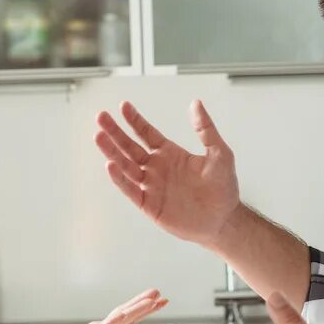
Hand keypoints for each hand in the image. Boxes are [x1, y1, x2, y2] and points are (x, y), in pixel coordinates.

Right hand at [94, 100, 239, 246]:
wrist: (224, 220)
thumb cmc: (224, 187)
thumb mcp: (220, 153)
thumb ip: (206, 129)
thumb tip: (196, 103)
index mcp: (169, 153)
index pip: (146, 133)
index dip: (134, 120)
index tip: (123, 106)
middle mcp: (156, 168)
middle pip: (129, 147)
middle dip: (115, 132)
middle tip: (101, 117)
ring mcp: (151, 186)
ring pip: (125, 166)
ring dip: (112, 152)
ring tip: (99, 136)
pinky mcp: (149, 205)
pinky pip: (131, 190)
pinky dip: (119, 179)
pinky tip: (110, 165)